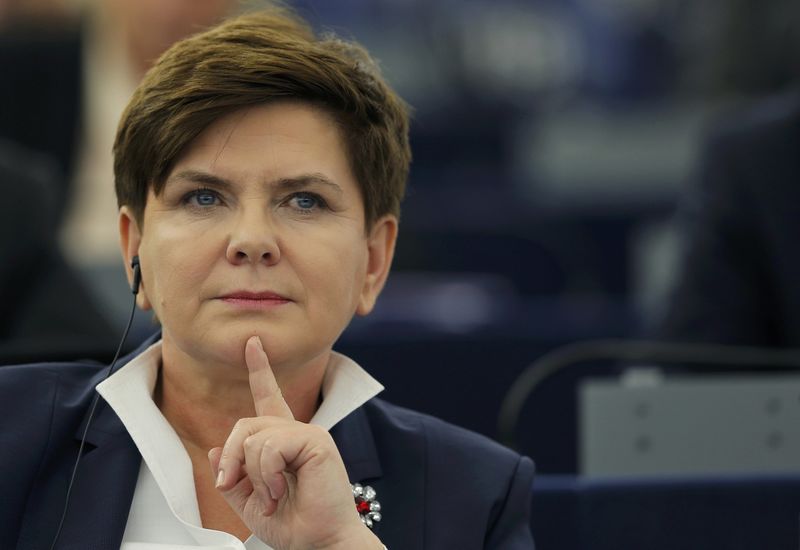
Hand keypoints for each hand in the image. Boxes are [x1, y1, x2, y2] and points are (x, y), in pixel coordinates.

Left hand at [208, 336, 381, 549]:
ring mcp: (308, 434)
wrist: (319, 544)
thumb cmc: (294, 525)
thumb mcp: (249, 503)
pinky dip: (266, 475)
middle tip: (233, 486)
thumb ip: (233, 477)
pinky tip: (279, 491)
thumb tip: (215, 451)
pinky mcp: (316, 441)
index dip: (259, 370)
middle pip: (246, 424)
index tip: (253, 344)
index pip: (269, 397)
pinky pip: (270, 446)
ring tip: (271, 497)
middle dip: (231, 457)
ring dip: (253, 475)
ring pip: (254, 436)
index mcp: (283, 442)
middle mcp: (297, 432)